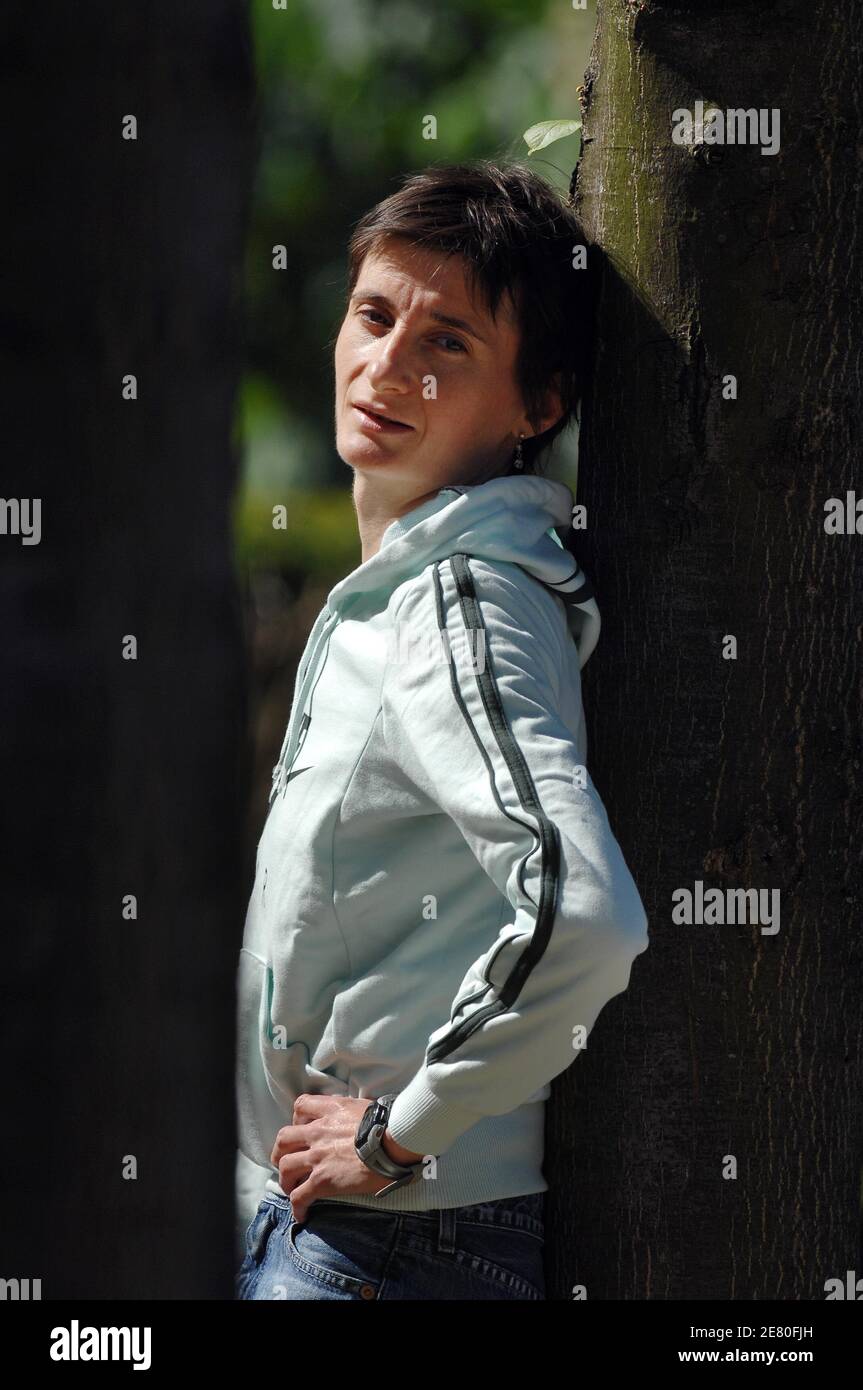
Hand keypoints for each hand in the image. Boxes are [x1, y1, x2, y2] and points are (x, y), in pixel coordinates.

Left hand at [269, 1094, 421, 1223]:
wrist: (394, 1141)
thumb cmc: (388, 1123)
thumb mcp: (366, 1107)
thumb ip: (352, 1110)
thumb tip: (357, 1115)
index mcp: (330, 1111)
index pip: (301, 1106)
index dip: (298, 1119)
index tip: (303, 1128)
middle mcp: (318, 1132)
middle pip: (284, 1139)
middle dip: (281, 1152)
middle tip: (286, 1161)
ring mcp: (318, 1156)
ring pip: (285, 1167)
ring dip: (285, 1179)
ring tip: (291, 1188)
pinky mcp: (323, 1180)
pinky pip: (300, 1196)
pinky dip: (297, 1206)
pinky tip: (302, 1215)